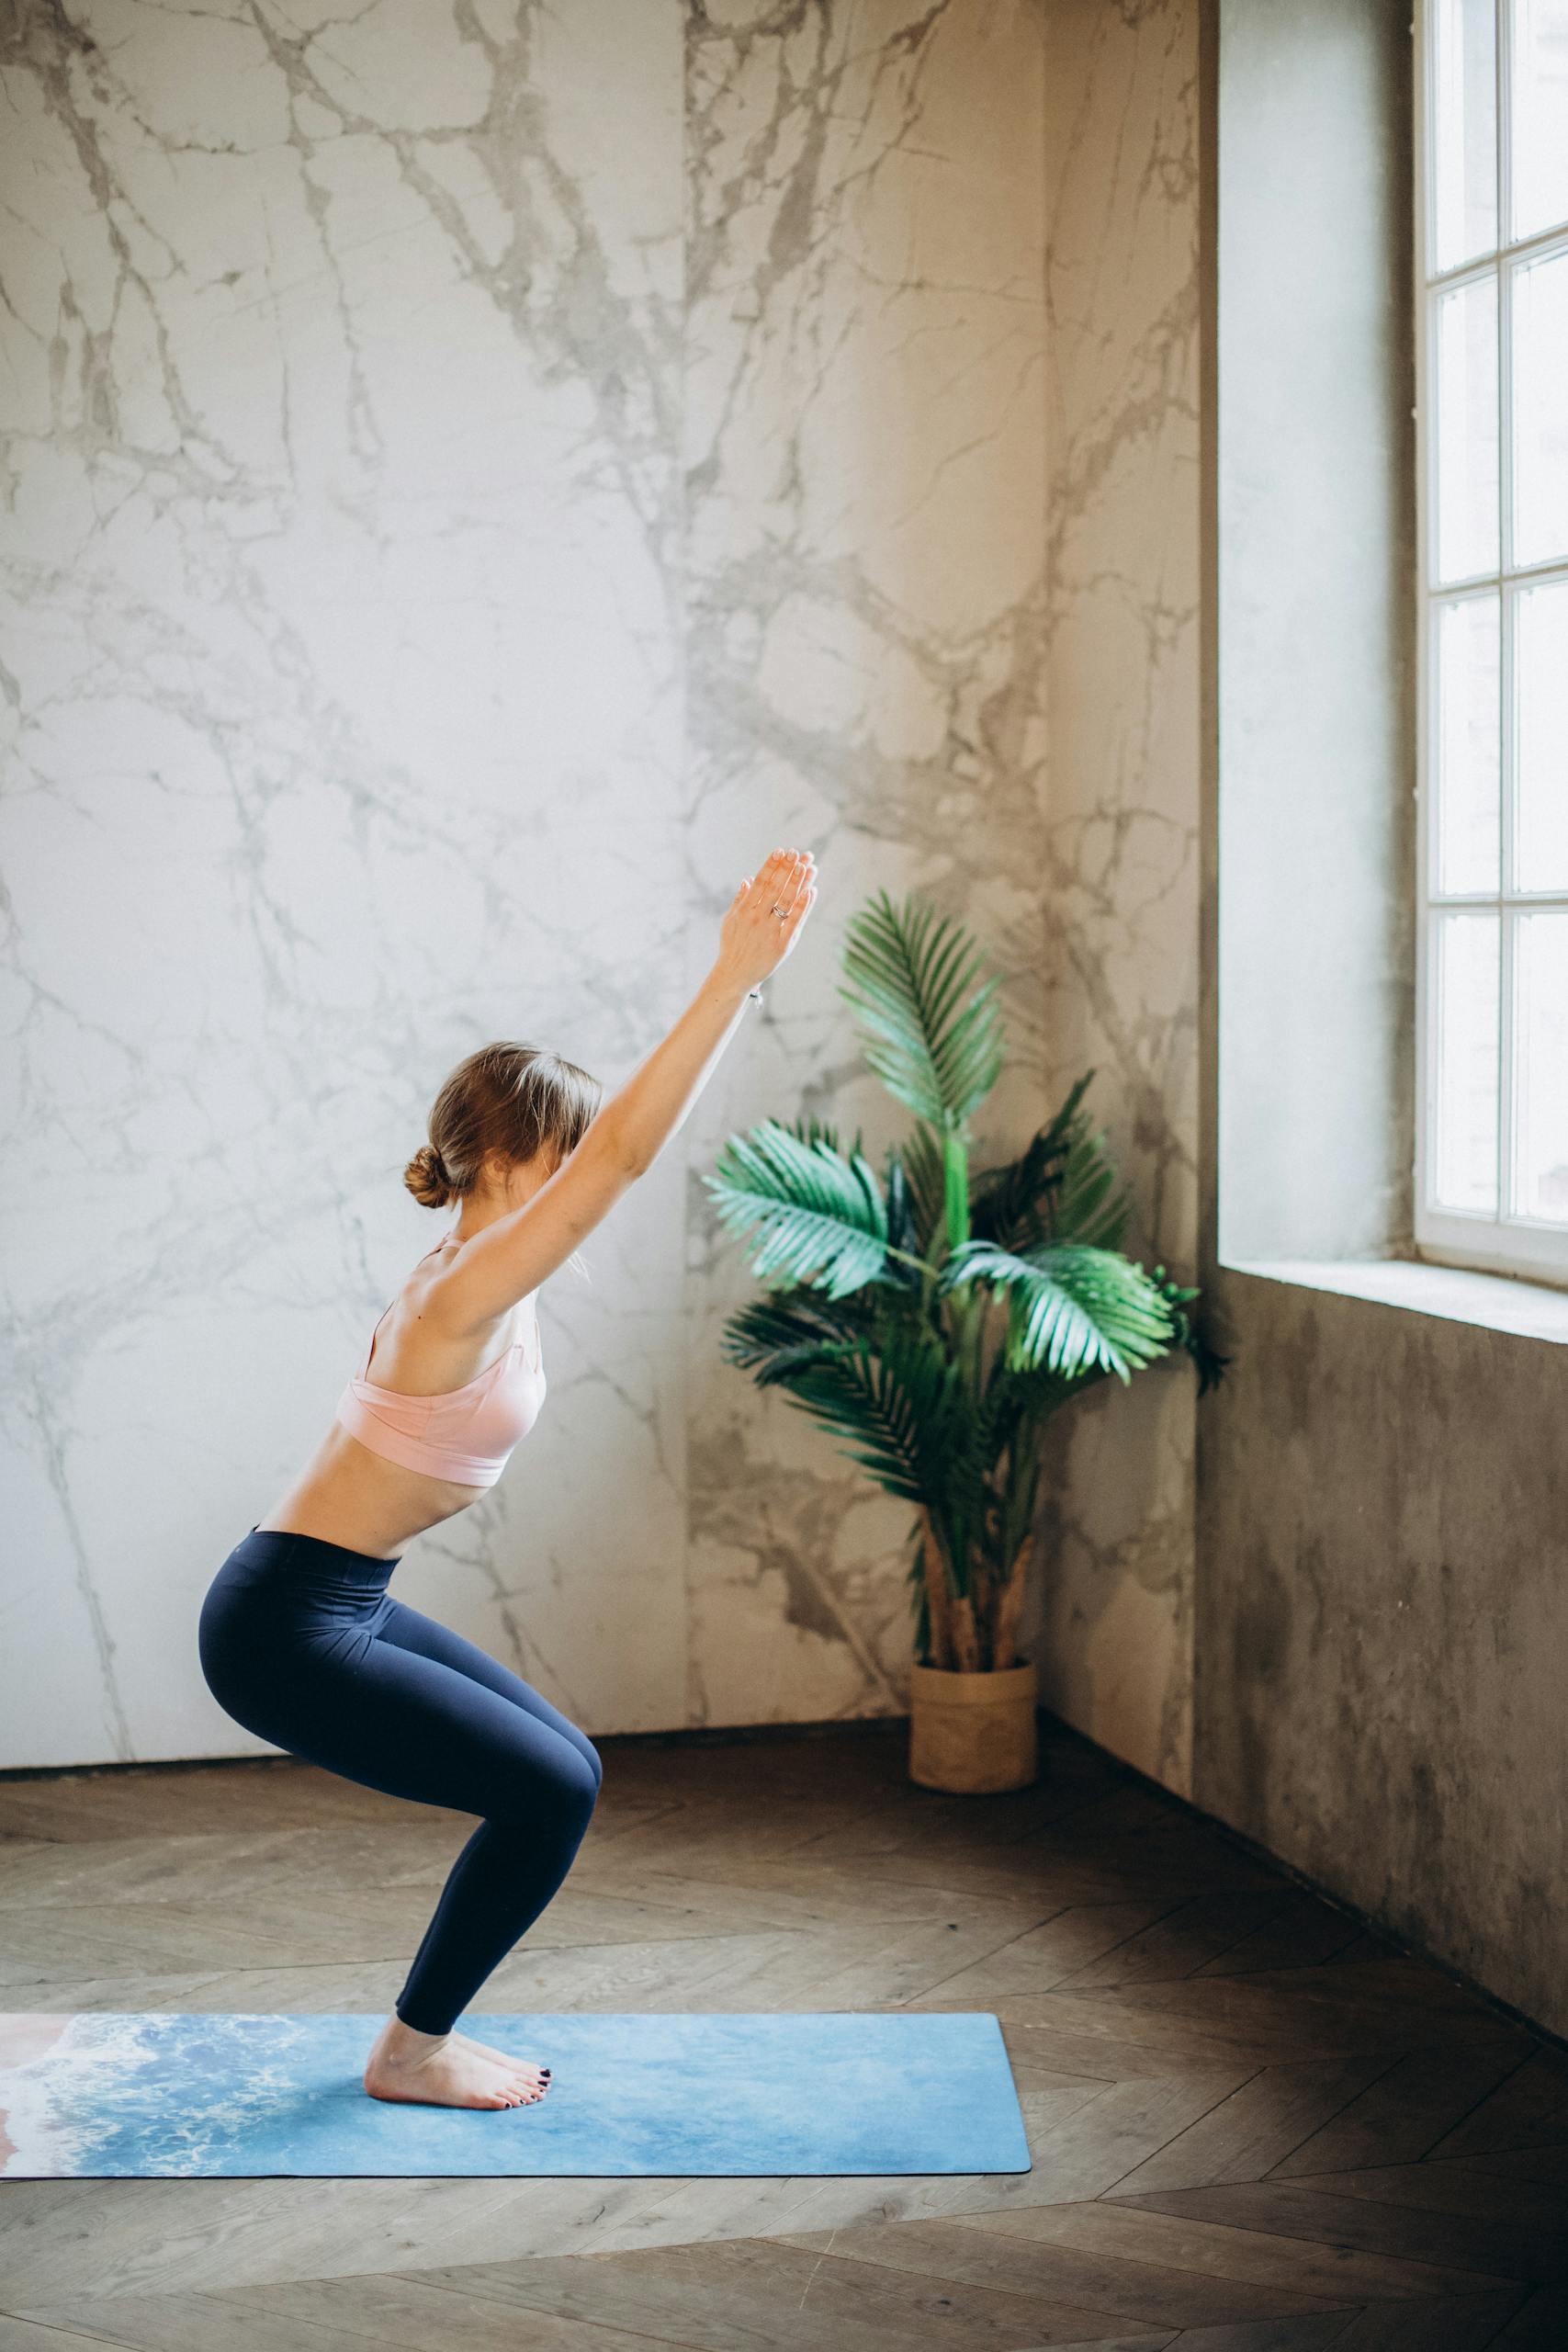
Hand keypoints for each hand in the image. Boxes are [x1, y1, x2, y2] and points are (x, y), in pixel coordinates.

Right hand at [715, 847, 817, 991]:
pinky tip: (812, 891)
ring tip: (808, 866)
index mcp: (744, 910)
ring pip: (788, 901)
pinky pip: (796, 921)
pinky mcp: (782, 944)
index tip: (781, 851)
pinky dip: (804, 905)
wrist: (735, 975)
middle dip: (788, 868)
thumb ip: (739, 900)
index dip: (772, 865)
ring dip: (799, 882)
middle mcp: (757, 917)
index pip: (760, 881)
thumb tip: (747, 879)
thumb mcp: (729, 921)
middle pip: (776, 887)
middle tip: (799, 853)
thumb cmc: (732, 947)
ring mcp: (770, 930)